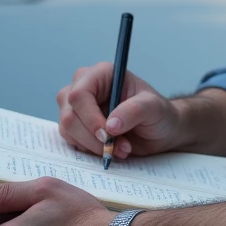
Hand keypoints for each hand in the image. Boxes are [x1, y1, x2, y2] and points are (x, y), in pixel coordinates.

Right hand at [57, 63, 183, 159]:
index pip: (79, 94)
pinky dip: (90, 150)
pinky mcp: (75, 126)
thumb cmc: (158, 113)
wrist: (158, 132)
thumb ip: (134, 111)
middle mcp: (84, 86)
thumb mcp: (154, 108)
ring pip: (67, 130)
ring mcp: (76, 107)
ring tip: (121, 148)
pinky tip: (111, 149)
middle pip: (70, 115)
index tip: (108, 136)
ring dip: (94, 146)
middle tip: (120, 147)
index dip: (90, 118)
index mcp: (101, 74)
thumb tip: (110, 125)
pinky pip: (71, 141)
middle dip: (94, 137)